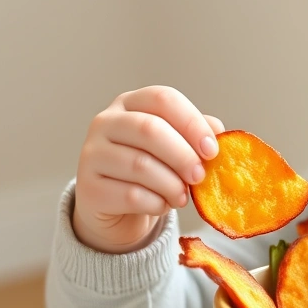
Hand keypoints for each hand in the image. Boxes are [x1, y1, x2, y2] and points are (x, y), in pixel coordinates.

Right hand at [72, 85, 224, 253]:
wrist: (118, 207)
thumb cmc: (153, 169)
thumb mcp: (176, 147)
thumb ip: (197, 136)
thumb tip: (219, 133)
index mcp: (131, 103)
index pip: (163, 99)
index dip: (192, 123)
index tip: (212, 150)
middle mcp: (106, 122)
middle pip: (150, 130)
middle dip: (183, 156)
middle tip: (200, 176)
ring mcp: (91, 153)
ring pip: (140, 165)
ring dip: (171, 184)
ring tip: (183, 196)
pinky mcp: (88, 187)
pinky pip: (130, 195)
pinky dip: (155, 203)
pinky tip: (162, 204)